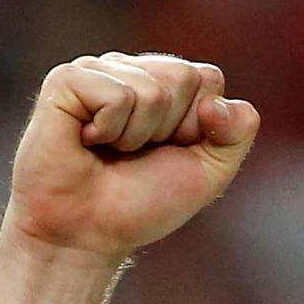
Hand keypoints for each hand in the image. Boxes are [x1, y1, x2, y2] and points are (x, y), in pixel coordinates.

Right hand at [5, 54, 258, 260]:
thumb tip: (216, 103)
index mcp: (165, 82)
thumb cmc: (140, 204)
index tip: (167, 152)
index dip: (198, 126)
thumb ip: (237, 133)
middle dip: (168, 130)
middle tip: (133, 154)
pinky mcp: (67, 79)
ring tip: (108, 151)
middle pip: (183, 77)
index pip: (209, 78)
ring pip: (152, 90)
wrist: (86, 235)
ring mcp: (98, 69)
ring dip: (136, 137)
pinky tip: (86, 142)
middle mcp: (132, 68)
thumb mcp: (208, 173)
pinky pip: (116, 96)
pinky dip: (108, 131)